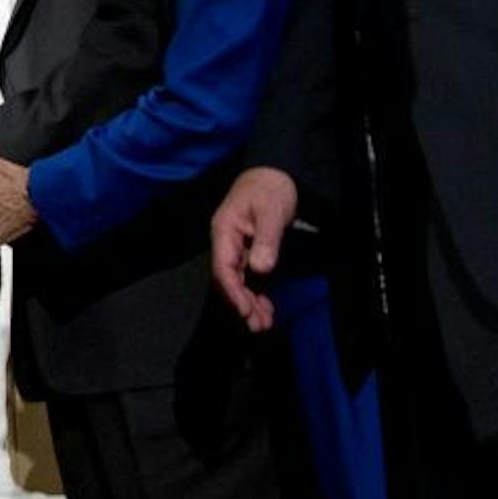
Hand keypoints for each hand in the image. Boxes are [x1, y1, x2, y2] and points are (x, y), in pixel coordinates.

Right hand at [210, 167, 296, 332]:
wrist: (274, 173)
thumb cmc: (270, 188)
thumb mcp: (271, 211)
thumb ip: (266, 240)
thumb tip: (260, 269)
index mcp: (224, 231)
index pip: (223, 268)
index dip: (232, 292)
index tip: (245, 311)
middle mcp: (226, 243)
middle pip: (228, 280)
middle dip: (241, 304)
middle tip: (258, 325)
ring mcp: (236, 248)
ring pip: (237, 282)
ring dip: (248, 303)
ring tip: (263, 323)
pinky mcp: (248, 251)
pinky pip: (247, 277)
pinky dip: (255, 293)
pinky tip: (264, 307)